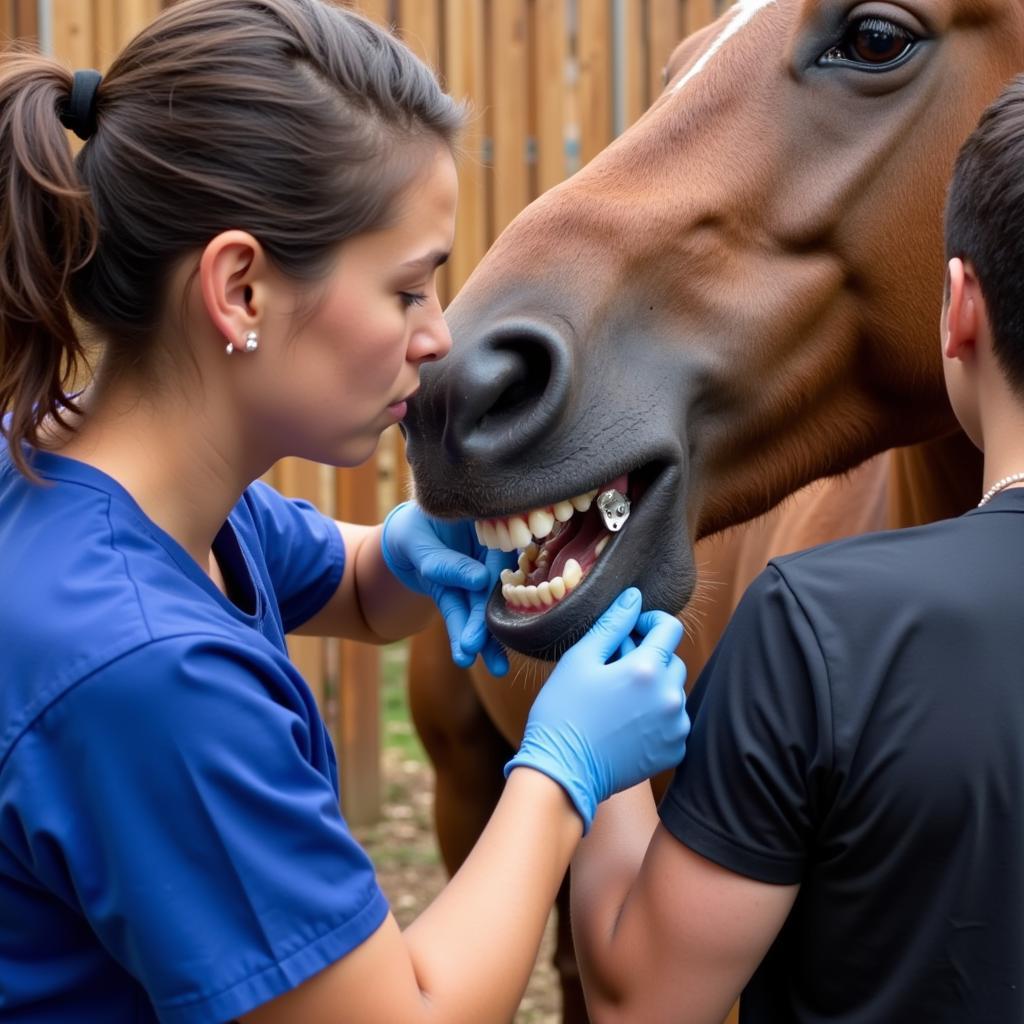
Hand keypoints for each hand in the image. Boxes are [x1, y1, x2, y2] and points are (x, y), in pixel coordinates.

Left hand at [381, 501, 513, 674]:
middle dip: (488, 619)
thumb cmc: (410, 528)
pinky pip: (463, 615)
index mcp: (487, 528)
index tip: (490, 610)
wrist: (398, 538)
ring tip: (496, 669)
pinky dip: (462, 635)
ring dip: (486, 638)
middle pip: (494, 588)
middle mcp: (489, 552)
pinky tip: (465, 658)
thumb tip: (478, 580)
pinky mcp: (463, 595)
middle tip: (477, 643)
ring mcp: (478, 576)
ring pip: (482, 607)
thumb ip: (442, 560)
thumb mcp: (416, 539)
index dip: (499, 584)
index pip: (500, 556)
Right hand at [504, 588, 687, 831]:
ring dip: (653, 686)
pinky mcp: (674, 751)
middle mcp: (670, 697)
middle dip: (649, 656)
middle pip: (672, 660)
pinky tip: (626, 722)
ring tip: (618, 698)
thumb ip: (612, 624)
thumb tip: (635, 598)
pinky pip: (674, 720)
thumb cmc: (563, 712)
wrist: (562, 772)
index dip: (650, 621)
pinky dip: (657, 715)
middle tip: (614, 668)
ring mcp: (676, 727)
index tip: (630, 630)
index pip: (669, 628)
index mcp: (647, 669)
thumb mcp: (580, 659)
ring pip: (674, 690)